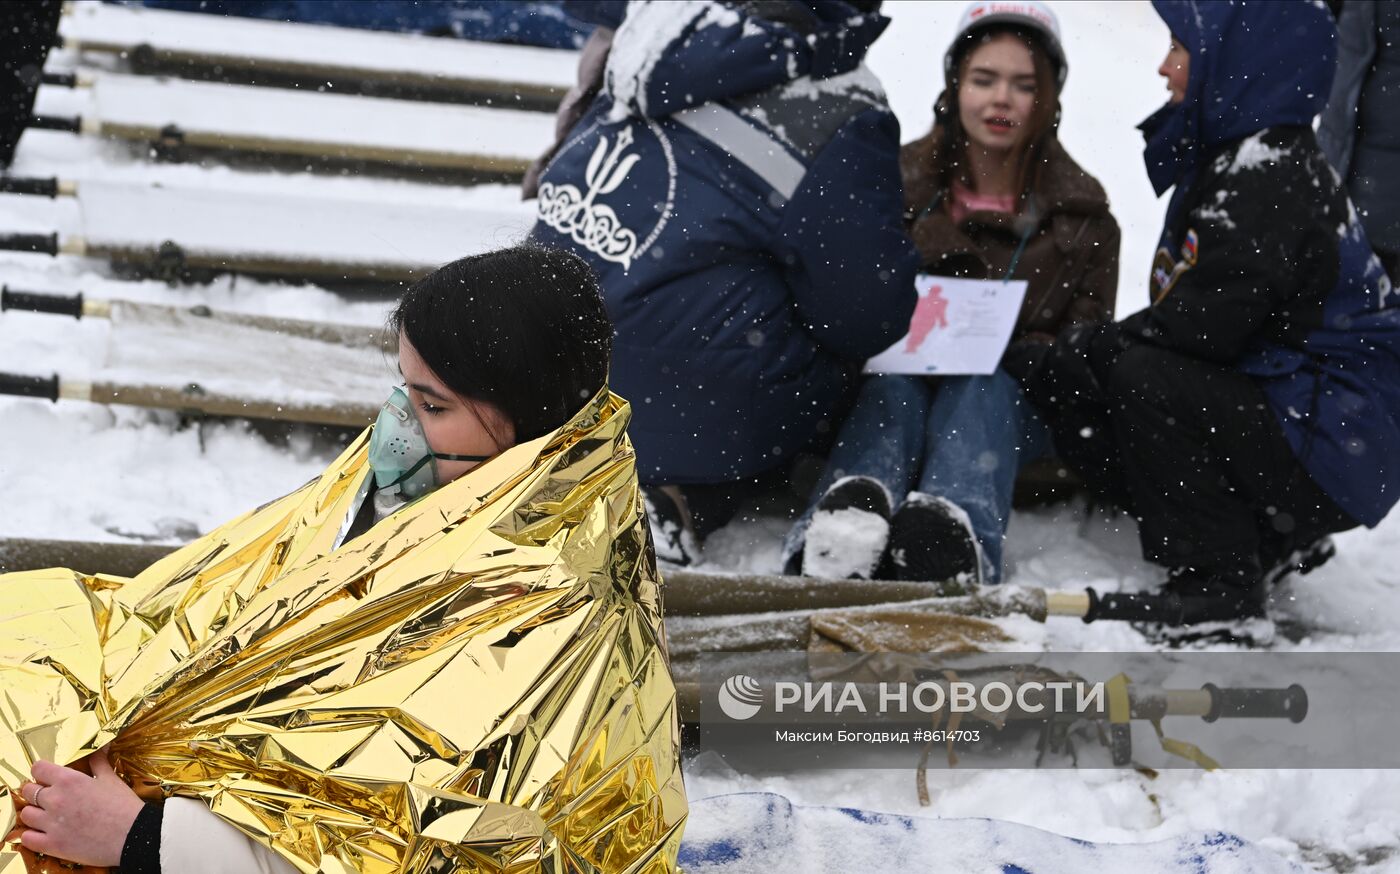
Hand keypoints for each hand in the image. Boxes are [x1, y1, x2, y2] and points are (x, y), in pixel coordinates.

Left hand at [15, 750, 143, 866]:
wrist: (133, 835)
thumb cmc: (124, 806)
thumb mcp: (111, 779)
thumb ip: (99, 762)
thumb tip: (101, 745)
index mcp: (69, 780)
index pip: (38, 768)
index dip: (42, 771)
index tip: (48, 776)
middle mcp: (55, 799)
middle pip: (28, 790)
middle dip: (36, 791)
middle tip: (49, 796)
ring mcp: (51, 823)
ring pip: (26, 814)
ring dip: (34, 813)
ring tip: (47, 816)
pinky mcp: (52, 844)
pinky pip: (27, 838)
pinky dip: (32, 835)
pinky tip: (44, 833)